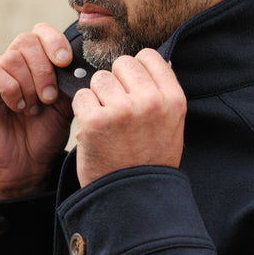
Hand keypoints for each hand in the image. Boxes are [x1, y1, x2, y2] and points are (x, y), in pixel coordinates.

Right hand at [0, 23, 74, 198]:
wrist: (28, 167)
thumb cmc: (47, 134)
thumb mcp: (67, 103)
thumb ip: (71, 77)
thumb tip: (84, 58)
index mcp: (37, 62)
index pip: (42, 32)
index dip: (54, 42)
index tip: (65, 61)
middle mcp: (14, 64)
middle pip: (27, 40)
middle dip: (44, 69)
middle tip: (49, 97)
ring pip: (12, 58)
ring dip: (29, 85)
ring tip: (34, 109)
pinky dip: (11, 90)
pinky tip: (18, 108)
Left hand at [72, 49, 186, 187]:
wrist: (134, 198)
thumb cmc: (150, 160)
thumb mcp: (171, 123)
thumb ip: (161, 91)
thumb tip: (147, 61)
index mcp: (172, 99)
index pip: (148, 56)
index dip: (136, 69)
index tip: (132, 87)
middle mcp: (150, 101)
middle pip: (121, 64)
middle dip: (116, 81)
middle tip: (118, 108)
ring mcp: (122, 110)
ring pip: (99, 79)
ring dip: (98, 96)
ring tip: (107, 122)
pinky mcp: (95, 122)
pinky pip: (81, 97)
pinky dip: (83, 112)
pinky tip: (94, 130)